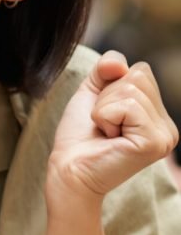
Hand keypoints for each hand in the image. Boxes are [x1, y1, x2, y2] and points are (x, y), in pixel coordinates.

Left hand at [48, 51, 178, 202]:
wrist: (68, 170)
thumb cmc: (79, 136)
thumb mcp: (92, 92)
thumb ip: (107, 67)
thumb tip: (119, 64)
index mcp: (157, 114)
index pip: (141, 70)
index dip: (110, 86)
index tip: (104, 116)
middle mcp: (167, 126)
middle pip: (138, 76)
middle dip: (108, 96)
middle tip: (103, 126)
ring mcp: (164, 135)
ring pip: (131, 88)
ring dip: (104, 109)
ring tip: (105, 133)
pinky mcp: (154, 142)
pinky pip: (127, 105)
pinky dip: (106, 117)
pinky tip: (109, 138)